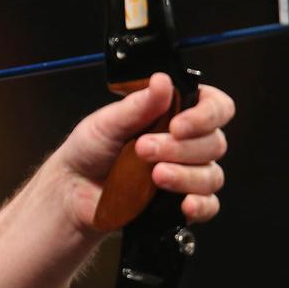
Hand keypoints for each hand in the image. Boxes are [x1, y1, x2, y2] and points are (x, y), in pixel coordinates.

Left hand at [56, 73, 234, 228]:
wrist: (73, 189)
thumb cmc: (89, 150)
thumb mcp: (107, 122)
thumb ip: (137, 105)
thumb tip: (161, 81)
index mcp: (175, 114)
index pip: (215, 107)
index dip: (205, 115)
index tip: (178, 125)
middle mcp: (186, 143)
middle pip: (214, 143)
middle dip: (180, 148)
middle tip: (143, 149)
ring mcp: (186, 174)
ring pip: (211, 175)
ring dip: (185, 175)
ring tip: (154, 175)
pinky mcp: (180, 202)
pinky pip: (208, 206)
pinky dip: (200, 205)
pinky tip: (184, 203)